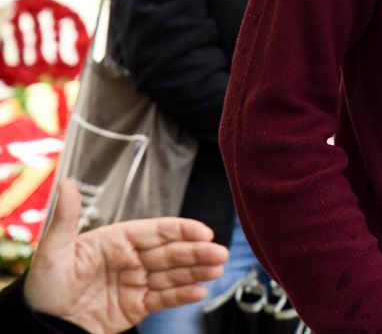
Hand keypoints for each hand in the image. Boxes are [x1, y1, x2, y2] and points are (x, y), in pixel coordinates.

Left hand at [25, 179, 227, 333]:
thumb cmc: (42, 287)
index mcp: (115, 241)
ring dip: (197, 271)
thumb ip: (64, 218)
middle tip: (220, 254)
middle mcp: (130, 259)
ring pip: (173, 274)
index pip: (155, 231)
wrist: (40, 326)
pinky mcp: (135, 306)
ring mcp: (135, 283)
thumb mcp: (52, 251)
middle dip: (197, 253)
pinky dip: (183, 295)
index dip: (181, 230)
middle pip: (170, 253)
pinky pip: (163, 299)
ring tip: (217, 271)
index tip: (203, 231)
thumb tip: (67, 183)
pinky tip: (199, 291)